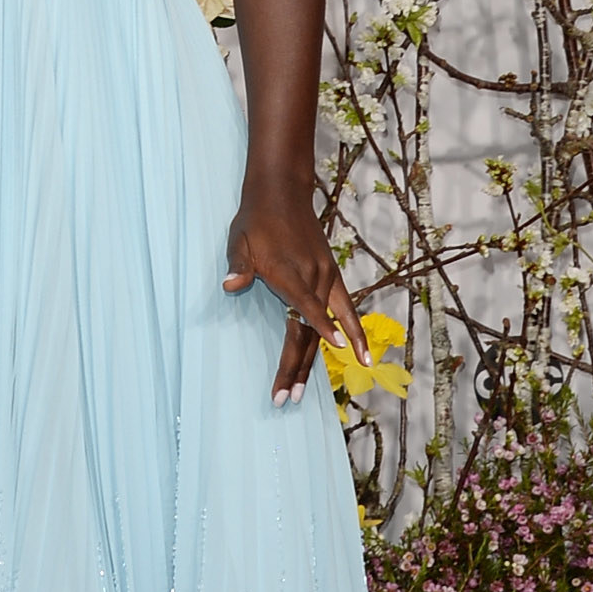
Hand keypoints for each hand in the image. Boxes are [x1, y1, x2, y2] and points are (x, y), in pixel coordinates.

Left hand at [224, 184, 366, 407]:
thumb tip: (230, 285)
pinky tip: (362, 358)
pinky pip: (346, 310)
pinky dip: (354, 335)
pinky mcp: (331, 276)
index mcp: (291, 273)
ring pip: (327, 327)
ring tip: (306, 390)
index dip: (310, 337)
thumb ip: (239, 265)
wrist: (282, 193)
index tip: (308, 361)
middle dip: (297, 367)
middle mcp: (314, 278)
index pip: (304, 312)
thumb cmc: (256, 220)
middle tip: (288, 397)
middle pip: (309, 331)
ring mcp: (326, 278)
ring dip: (316, 361)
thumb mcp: (239, 240)